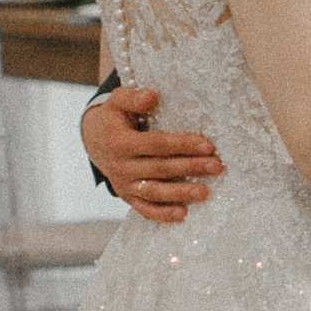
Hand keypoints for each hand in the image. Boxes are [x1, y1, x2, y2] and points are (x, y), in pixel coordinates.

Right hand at [80, 87, 222, 220]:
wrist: (93, 140)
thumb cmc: (113, 117)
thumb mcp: (117, 101)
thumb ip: (133, 97)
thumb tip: (152, 96)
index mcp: (120, 143)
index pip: (157, 144)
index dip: (183, 145)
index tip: (208, 145)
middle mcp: (120, 167)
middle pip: (161, 169)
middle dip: (191, 167)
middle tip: (216, 166)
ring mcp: (123, 185)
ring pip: (155, 192)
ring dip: (181, 193)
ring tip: (206, 192)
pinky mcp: (128, 197)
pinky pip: (145, 209)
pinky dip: (163, 214)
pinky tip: (184, 214)